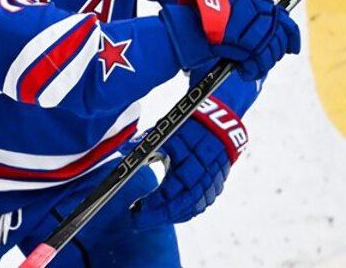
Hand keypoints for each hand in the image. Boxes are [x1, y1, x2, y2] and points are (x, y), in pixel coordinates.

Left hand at [130, 96, 245, 228]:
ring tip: (149, 216)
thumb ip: (146, 142)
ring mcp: (212, 185)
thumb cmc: (190, 126)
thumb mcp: (167, 130)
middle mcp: (202, 180)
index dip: (150, 208)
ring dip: (170, 216)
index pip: (167, 196)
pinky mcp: (216, 186)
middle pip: (179, 208)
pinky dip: (184, 211)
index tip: (133, 212)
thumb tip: (124, 149)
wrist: (221, 124)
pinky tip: (171, 212)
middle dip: (157, 217)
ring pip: (191, 209)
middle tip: (137, 221)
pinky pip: (200, 205)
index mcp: (187, 166)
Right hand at [161, 0, 300, 80]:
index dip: (290, 32)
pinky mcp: (239, 39)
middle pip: (278, 31)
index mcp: (246, 1)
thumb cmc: (199, 29)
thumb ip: (244, 21)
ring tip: (251, 69)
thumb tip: (270, 34)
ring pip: (270, 47)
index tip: (293, 47)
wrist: (181, 33)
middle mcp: (248, 9)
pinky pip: (257, 58)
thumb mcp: (224, 18)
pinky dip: (254, 69)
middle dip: (276, 50)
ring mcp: (245, 23)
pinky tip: (245, 72)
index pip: (278, 14)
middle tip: (267, 61)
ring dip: (264, 62)